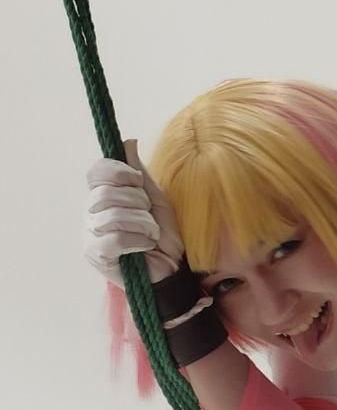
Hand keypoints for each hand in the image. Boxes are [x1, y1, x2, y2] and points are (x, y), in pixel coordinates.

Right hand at [84, 138, 184, 285]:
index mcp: (104, 195)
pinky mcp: (96, 255)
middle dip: (138, 202)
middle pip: (106, 193)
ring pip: (113, 216)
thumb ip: (139, 173)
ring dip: (143, 224)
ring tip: (150, 233)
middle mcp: (91, 213)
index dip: (119, 172)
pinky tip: (144, 246)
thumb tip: (128, 142)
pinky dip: (137, 240)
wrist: (173, 268)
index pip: (96, 172)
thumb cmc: (162, 234)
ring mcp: (90, 234)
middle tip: (149, 216)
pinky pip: (114, 239)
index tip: (138, 181)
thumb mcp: (156, 198)